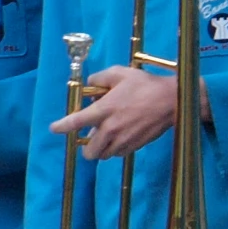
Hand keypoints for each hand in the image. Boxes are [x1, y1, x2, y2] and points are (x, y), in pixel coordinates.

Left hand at [55, 65, 178, 159]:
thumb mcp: (121, 73)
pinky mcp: (136, 145)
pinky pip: (119, 154)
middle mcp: (111, 129)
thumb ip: (100, 78)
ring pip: (104, 155)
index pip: (75, 122)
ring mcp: (124, 140)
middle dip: (87, 148)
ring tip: (109, 138)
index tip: (54, 129)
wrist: (173, 100)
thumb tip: (90, 85)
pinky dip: (117, 148)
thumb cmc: (146, 85)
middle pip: (89, 152)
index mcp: (104, 110)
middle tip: (92, 138)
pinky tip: (123, 137)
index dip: (61, 127)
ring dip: (103, 149)